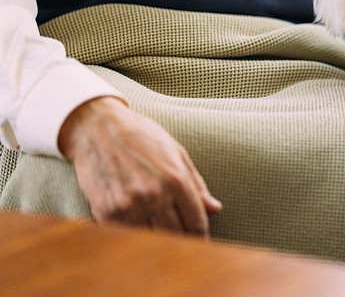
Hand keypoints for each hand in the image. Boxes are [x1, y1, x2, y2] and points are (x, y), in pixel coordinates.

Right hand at [58, 96, 222, 234]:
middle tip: (184, 248)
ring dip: (158, 243)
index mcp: (176, 179)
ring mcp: (129, 205)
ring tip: (162, 244)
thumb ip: (196, 184)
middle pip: (176, 236)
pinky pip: (126, 237)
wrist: (98, 128)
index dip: (201, 237)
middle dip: (182, 243)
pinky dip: (134, 238)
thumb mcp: (176, 153)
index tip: (201, 243)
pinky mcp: (106, 212)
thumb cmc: (142, 137)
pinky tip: (138, 233)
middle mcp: (154, 194)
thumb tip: (215, 209)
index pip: (196, 222)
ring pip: (151, 240)